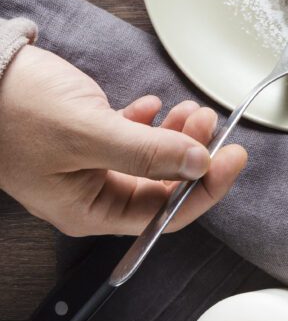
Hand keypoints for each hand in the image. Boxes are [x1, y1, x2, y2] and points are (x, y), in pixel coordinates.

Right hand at [0, 45, 247, 235]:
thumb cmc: (14, 108)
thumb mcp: (88, 132)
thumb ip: (147, 152)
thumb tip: (199, 163)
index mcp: (90, 211)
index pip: (165, 214)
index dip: (206, 188)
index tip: (234, 158)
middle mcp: (91, 195)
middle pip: (163, 185)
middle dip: (193, 155)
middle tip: (210, 121)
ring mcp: (88, 167)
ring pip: (152, 159)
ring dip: (176, 135)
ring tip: (190, 109)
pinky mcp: (83, 138)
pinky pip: (130, 138)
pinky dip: (150, 123)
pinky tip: (154, 106)